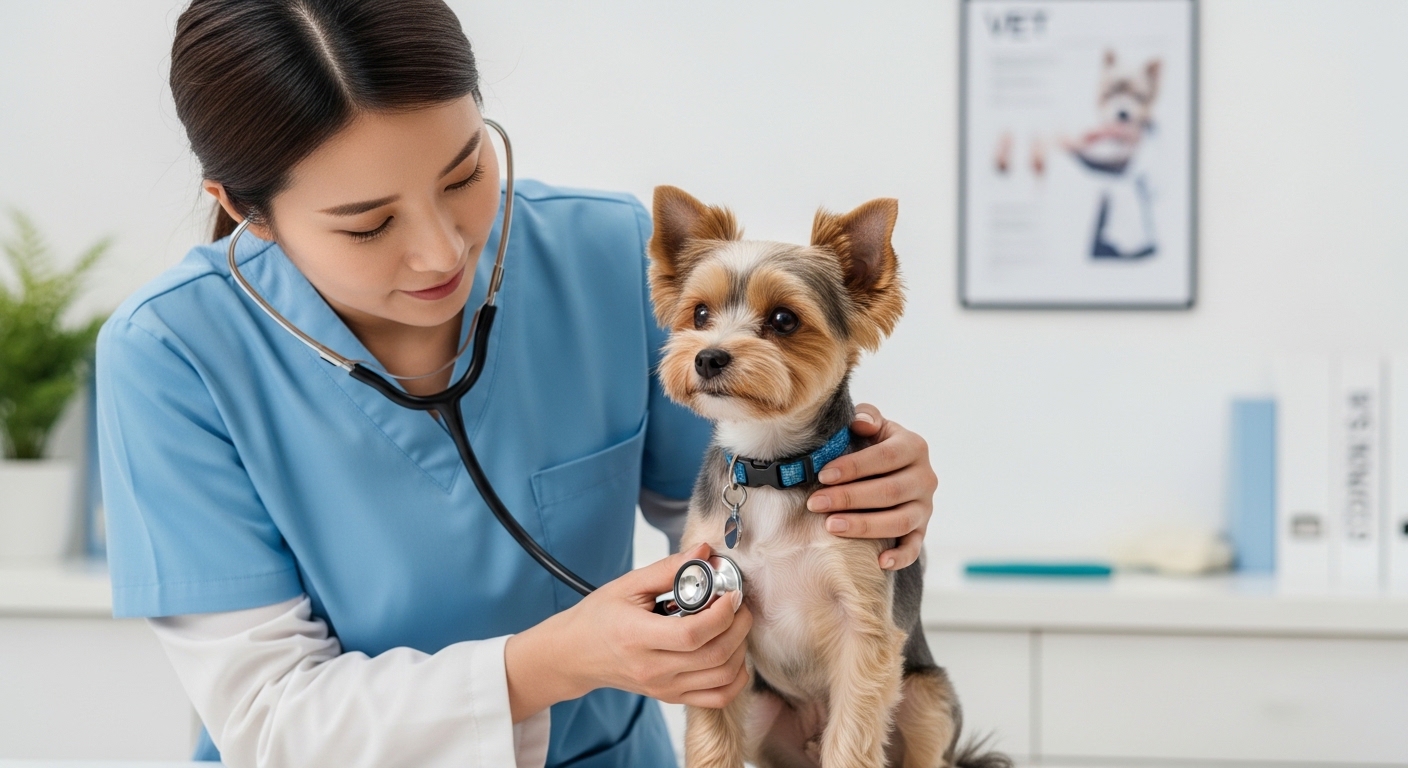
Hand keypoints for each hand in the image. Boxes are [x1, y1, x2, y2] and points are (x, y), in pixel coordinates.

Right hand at [504, 543, 751, 721]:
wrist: (576, 654)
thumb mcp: (628, 585)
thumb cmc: (599, 617)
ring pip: (722, 677)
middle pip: (714, 655)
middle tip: (739, 604)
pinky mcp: (671, 696)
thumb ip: (669, 568)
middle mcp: (652, 669)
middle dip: (738, 626)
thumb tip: (704, 552)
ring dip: (740, 648)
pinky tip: (732, 653)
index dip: (722, 613)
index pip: (692, 634)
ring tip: (735, 624)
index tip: (730, 593)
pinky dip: (735, 677)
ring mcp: (664, 687)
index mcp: (637, 637)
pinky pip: (717, 697)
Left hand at [806, 403, 936, 570]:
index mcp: (914, 447)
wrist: (893, 469)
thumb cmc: (874, 444)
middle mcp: (925, 478)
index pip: (885, 457)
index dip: (854, 467)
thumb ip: (867, 417)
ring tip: (830, 526)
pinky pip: (915, 547)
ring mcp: (925, 507)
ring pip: (899, 521)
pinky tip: (879, 561)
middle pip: (888, 492)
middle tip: (815, 503)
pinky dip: (900, 557)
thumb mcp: (873, 425)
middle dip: (848, 498)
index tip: (823, 475)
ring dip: (864, 526)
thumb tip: (860, 422)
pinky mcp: (921, 530)